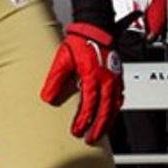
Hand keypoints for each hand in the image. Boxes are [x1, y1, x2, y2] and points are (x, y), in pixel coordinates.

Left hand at [40, 22, 122, 144]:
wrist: (95, 28)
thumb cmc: (80, 41)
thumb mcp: (62, 60)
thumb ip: (55, 80)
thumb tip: (47, 97)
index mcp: (92, 76)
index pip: (88, 105)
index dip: (82, 120)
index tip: (76, 130)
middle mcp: (107, 79)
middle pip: (104, 111)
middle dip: (97, 128)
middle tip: (90, 139)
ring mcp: (115, 78)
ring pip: (114, 106)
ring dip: (108, 122)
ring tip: (100, 132)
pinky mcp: (118, 76)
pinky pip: (120, 97)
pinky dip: (115, 109)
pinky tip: (111, 114)